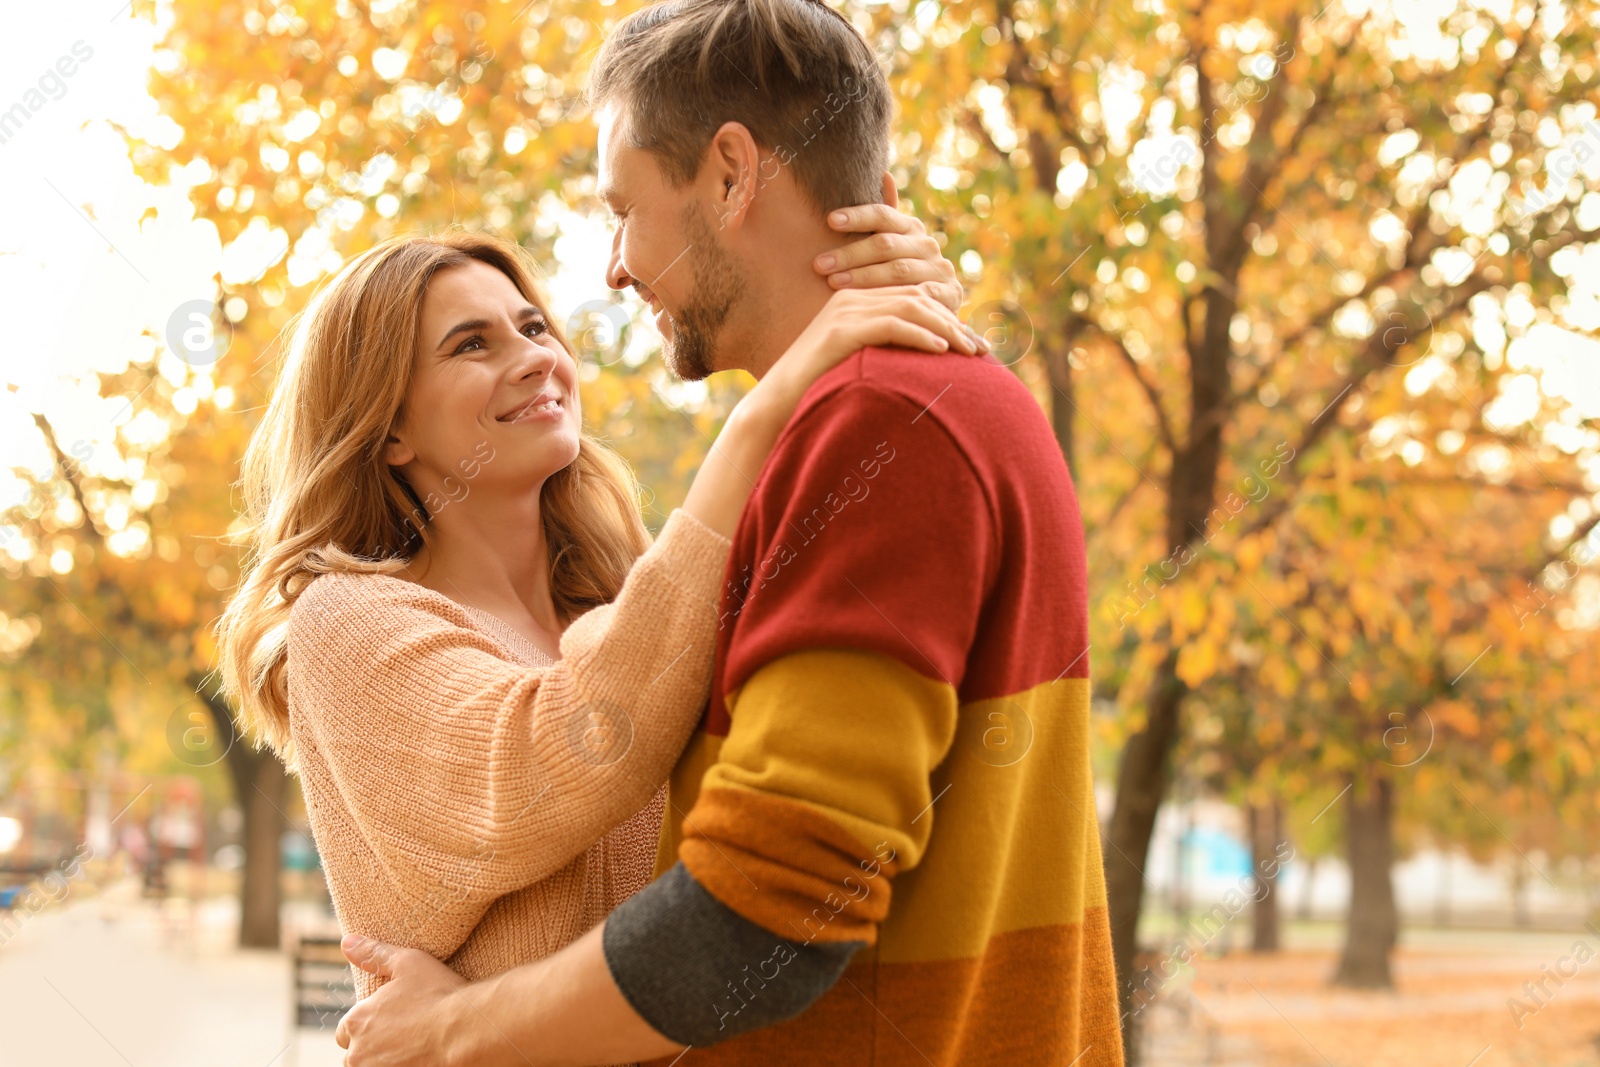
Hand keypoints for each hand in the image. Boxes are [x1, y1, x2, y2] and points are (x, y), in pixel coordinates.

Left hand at [336, 934, 465, 1066]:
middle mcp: (358, 1054)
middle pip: (357, 1055)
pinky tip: (419, 1059)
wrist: (465, 1031)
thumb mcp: (408, 963)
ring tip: (412, 1049)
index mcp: (357, 1022)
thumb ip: (374, 954)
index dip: (367, 1024)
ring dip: (384, 1060)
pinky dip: (402, 1066)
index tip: (390, 1020)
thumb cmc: (438, 995)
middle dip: (373, 1047)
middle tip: (404, 1035)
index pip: (346, 1031)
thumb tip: (346, 941)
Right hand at [753, 285, 980, 417]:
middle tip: (980, 350)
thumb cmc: (818, 393)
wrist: (776, 405)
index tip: (976, 345)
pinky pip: (890, 325)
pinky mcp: (840, 331)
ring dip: (944, 328)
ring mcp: (844, 311)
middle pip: (917, 299)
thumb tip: (929, 365)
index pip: (914, 300)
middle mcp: (851, 298)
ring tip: (968, 352)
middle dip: (954, 323)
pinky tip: (940, 350)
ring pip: (909, 307)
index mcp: (856, 301)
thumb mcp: (859, 365)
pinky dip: (919, 335)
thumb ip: (885, 354)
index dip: (949, 319)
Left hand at [813, 203, 973, 321]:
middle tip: (819, 264)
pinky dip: (897, 297)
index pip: (882, 216)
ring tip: (833, 283)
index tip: (830, 220)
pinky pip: (920, 295)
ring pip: (898, 270)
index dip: (857, 216)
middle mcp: (926, 244)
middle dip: (849, 253)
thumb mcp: (895, 244)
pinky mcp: (949, 294)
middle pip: (885, 244)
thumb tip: (884, 174)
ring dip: (864, 277)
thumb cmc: (905, 274)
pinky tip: (872, 304)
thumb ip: (885, 217)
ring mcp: (939, 269)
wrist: (940, 307)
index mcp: (910, 228)